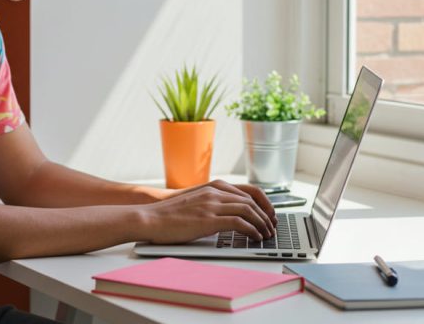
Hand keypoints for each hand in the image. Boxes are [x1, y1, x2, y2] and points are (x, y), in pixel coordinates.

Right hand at [139, 179, 275, 243]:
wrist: (151, 217)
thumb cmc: (170, 213)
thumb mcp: (195, 202)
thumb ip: (213, 203)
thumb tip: (228, 215)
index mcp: (214, 186)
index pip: (249, 191)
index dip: (263, 203)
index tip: (269, 215)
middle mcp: (215, 192)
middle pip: (252, 200)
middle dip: (266, 215)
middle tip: (272, 227)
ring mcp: (212, 205)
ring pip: (248, 210)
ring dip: (262, 223)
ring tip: (266, 235)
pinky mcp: (208, 219)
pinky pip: (239, 222)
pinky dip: (252, 230)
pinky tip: (255, 238)